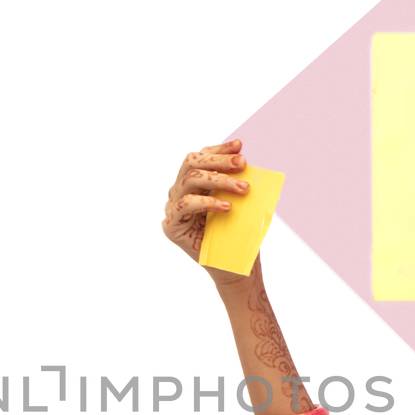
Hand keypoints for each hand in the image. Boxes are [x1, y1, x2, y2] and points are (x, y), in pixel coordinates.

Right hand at [160, 138, 258, 288]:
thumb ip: (236, 180)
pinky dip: (207, 202)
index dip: (219, 150)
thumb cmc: (238, 234)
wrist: (233, 267)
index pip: (201, 158)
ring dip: (219, 180)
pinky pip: (186, 205)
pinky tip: (226, 206)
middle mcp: (179, 192)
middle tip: (243, 164)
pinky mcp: (171, 226)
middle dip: (219, 160)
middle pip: (192, 163)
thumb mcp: (241, 202)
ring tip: (243, 189)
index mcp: (193, 184)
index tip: (240, 146)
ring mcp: (172, 208)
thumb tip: (244, 159)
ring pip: (190, 180)